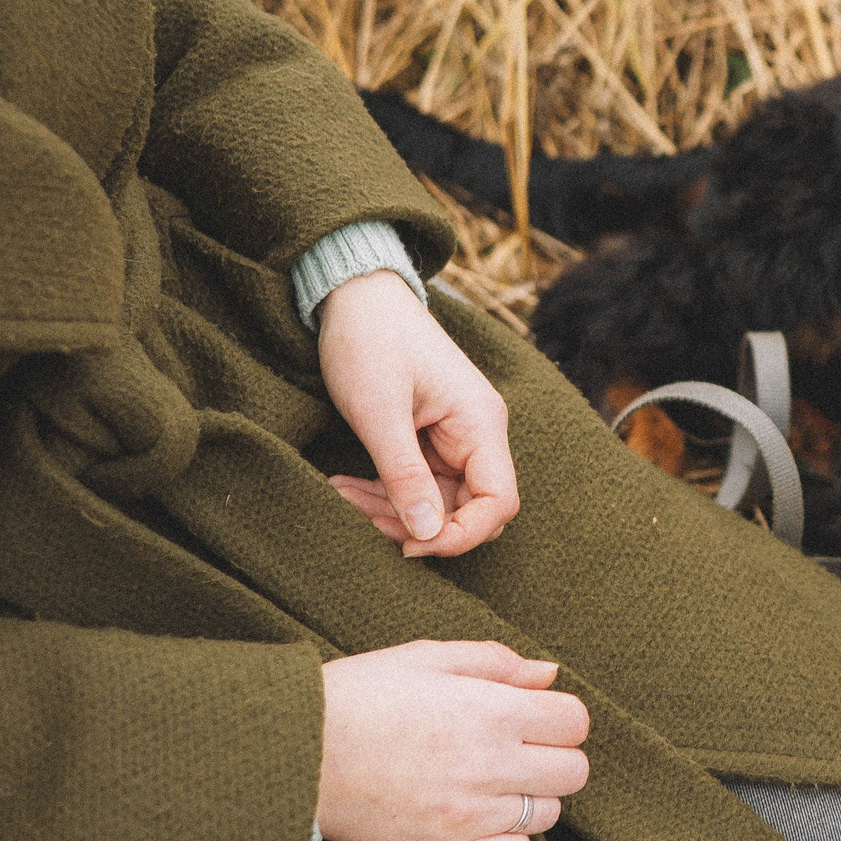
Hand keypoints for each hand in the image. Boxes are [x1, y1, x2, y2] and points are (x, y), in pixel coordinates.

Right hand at [317, 640, 589, 840]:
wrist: (295, 751)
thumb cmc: (358, 696)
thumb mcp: (426, 657)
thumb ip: (495, 661)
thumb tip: (547, 674)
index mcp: (491, 711)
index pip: (575, 721)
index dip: (559, 715)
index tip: (535, 715)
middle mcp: (490, 765)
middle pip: (573, 771)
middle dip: (554, 754)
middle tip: (519, 747)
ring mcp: (470, 814)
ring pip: (548, 814)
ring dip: (533, 796)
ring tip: (495, 781)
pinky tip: (486, 819)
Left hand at [318, 269, 517, 555]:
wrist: (356, 295)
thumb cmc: (370, 341)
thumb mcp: (380, 412)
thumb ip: (405, 475)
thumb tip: (427, 535)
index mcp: (480, 423)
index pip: (499, 502)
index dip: (461, 535)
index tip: (410, 545)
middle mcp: (478, 433)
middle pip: (470, 508)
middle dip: (420, 527)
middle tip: (364, 519)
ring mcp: (456, 436)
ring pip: (438, 501)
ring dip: (392, 509)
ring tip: (342, 496)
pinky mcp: (432, 437)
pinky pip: (419, 483)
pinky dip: (385, 492)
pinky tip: (346, 486)